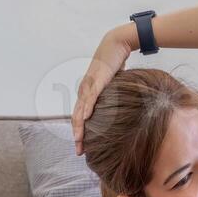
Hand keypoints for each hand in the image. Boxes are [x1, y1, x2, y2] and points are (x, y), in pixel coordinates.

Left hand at [72, 26, 133, 154]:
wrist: (117, 44)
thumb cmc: (115, 63)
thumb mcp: (113, 84)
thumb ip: (112, 96)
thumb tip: (120, 108)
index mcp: (88, 93)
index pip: (80, 117)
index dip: (80, 132)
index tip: (82, 146)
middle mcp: (85, 91)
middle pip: (77, 118)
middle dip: (77, 136)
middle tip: (78, 151)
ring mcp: (89, 86)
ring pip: (80, 111)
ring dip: (79, 128)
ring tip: (78, 141)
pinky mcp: (97, 81)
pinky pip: (90, 98)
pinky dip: (86, 109)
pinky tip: (84, 120)